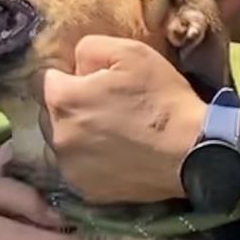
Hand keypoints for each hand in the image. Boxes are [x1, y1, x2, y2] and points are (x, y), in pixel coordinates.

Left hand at [41, 37, 207, 205]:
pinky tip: (116, 154)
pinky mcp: (86, 191)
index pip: (45, 79)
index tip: (94, 82)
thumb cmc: (161, 98)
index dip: (70, 76)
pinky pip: (78, 168)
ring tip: (112, 133)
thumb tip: (75, 65)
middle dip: (71, 107)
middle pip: (51, 113)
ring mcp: (70, 168)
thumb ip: (89, 48)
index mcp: (63, 100)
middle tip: (106, 106)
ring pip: (62, 142)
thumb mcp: (130, 52)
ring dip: (78, 135)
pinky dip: (90, 161)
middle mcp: (57, 136)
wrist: (194, 151)